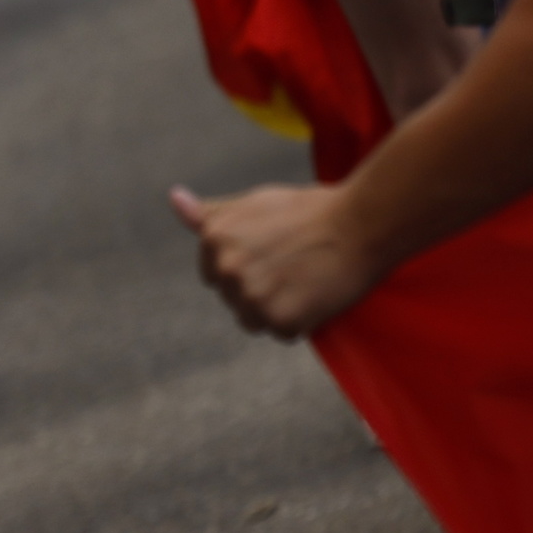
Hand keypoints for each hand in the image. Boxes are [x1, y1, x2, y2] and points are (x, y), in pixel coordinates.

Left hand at [172, 184, 382, 337]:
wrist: (359, 224)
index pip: (214, 276)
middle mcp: (226, 269)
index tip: (270, 254)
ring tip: (302, 280)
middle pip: (233, 300)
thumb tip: (174, 199)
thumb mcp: (252, 204)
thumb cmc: (307, 211)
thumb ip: (210, 213)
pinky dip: (300, 322)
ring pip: (254, 320)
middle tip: (292, 265)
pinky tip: (315, 295)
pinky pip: (282, 334)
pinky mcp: (280, 320)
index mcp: (213, 240)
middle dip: (259, 288)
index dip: (245, 268)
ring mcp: (251, 296)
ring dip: (276, 309)